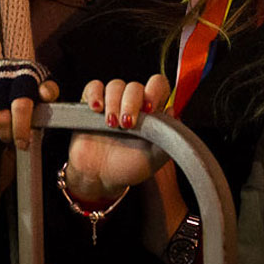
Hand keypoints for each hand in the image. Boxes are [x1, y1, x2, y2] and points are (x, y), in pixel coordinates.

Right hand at [0, 79, 58, 150]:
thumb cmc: (17, 80)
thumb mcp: (38, 80)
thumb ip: (48, 90)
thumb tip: (47, 95)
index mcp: (22, 73)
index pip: (21, 105)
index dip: (21, 128)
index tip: (22, 144)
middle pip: (1, 118)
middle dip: (7, 135)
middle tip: (11, 138)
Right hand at [65, 74, 170, 201]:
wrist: (100, 177)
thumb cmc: (128, 167)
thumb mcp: (154, 158)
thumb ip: (167, 138)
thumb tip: (172, 111)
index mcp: (151, 113)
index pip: (158, 85)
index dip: (155, 91)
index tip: (149, 109)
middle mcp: (132, 104)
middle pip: (135, 86)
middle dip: (131, 103)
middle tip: (127, 124)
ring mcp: (112, 102)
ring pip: (115, 85)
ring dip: (114, 103)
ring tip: (111, 124)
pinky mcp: (91, 104)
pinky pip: (94, 87)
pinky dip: (95, 94)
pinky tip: (97, 109)